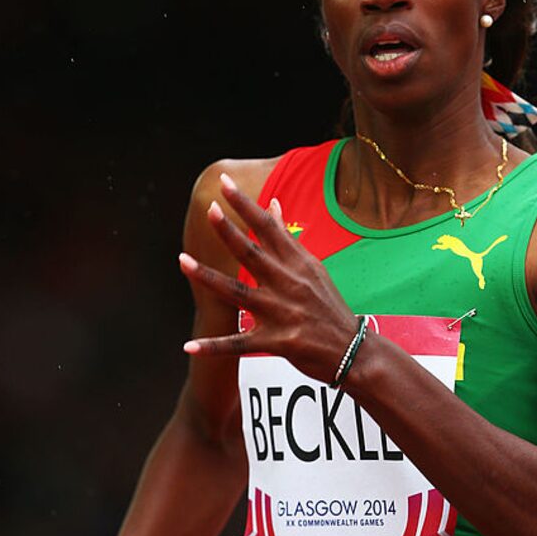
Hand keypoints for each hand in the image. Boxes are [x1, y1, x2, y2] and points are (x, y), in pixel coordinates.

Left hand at [178, 174, 358, 381]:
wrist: (354, 351)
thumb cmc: (329, 308)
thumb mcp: (314, 269)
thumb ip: (288, 240)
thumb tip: (273, 204)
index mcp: (298, 264)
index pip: (269, 228)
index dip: (245, 206)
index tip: (224, 184)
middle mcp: (289, 284)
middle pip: (253, 254)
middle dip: (229, 231)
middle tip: (208, 209)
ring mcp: (282, 313)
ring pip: (237, 293)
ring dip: (208, 277)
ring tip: (183, 261)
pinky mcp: (277, 342)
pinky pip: (239, 344)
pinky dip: (214, 346)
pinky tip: (189, 346)